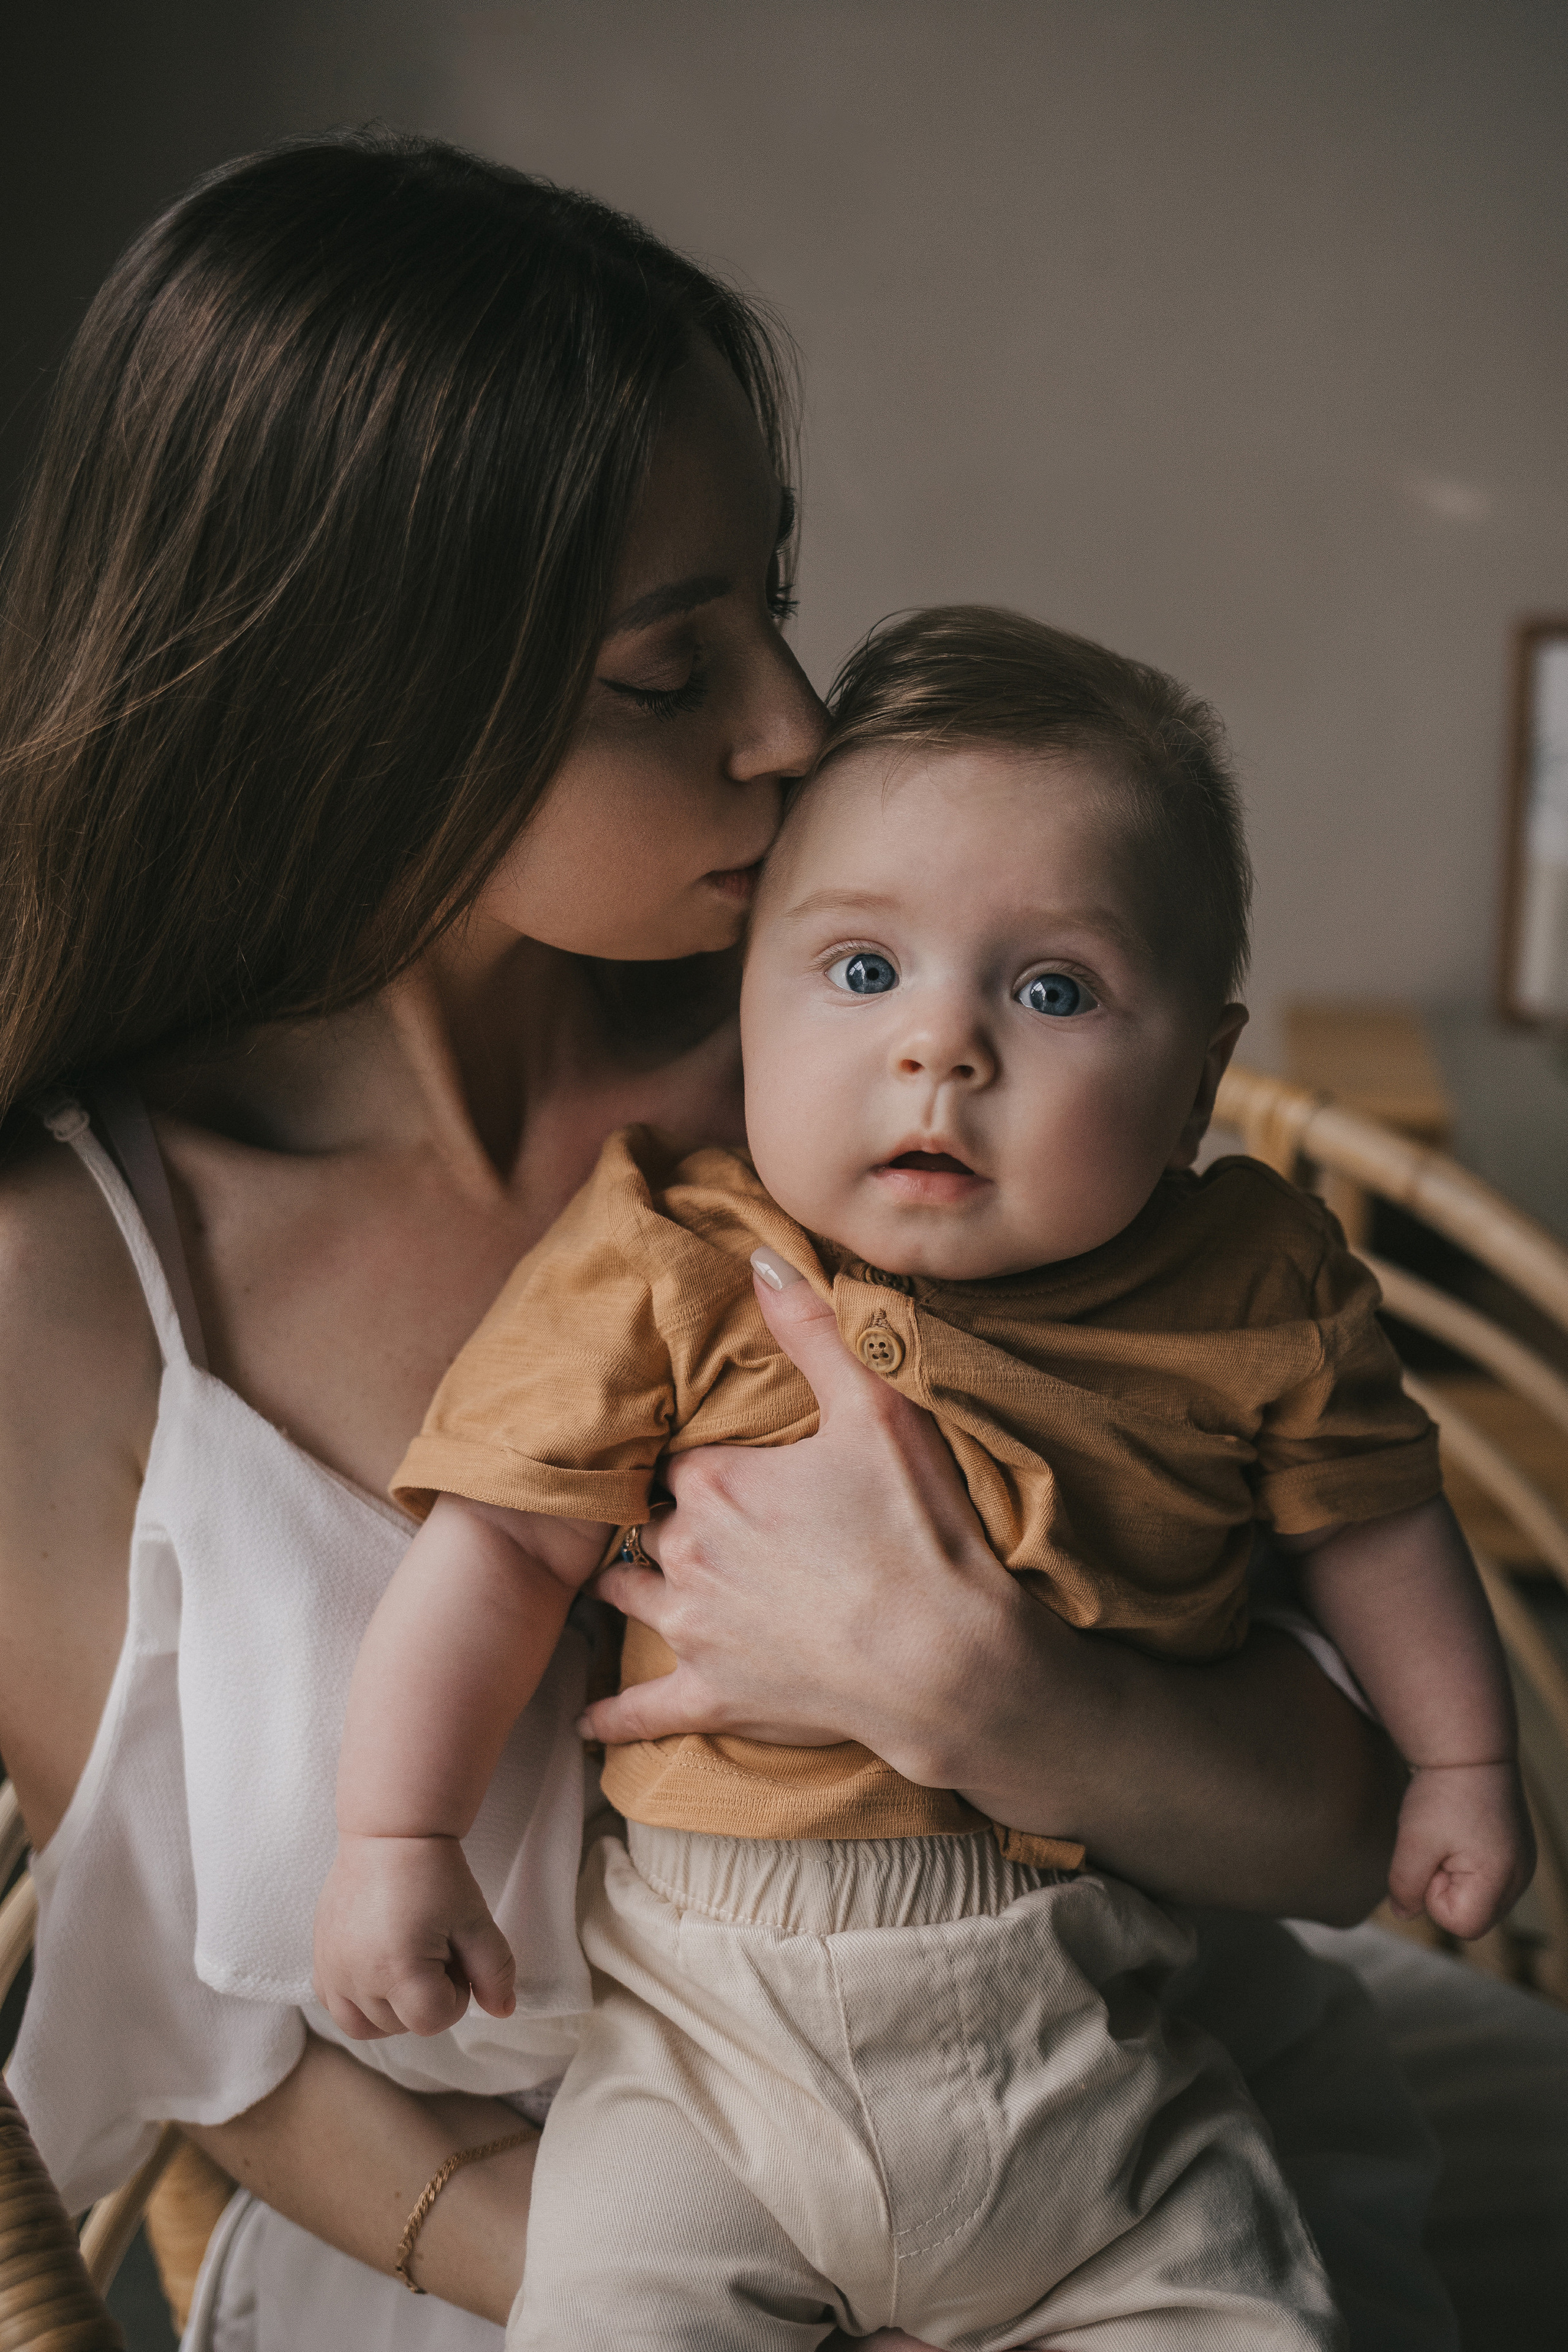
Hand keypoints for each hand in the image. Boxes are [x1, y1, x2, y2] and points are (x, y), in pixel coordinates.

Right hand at [313, 1832, 516, 2039]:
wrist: (390, 1835)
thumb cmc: (435, 1875)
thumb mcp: (477, 1921)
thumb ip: (496, 1971)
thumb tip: (502, 2011)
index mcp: (397, 1970)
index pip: (434, 2021)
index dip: (456, 1992)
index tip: (455, 1954)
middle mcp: (356, 1978)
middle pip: (401, 2026)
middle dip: (426, 1997)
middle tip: (433, 1947)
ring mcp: (332, 1970)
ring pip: (365, 2026)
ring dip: (392, 2007)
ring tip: (407, 1961)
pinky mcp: (320, 1959)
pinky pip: (335, 2005)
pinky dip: (358, 2000)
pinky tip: (377, 1965)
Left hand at [581, 1253, 1021, 1780]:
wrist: (946, 1659)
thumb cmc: (918, 1530)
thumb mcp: (874, 1408)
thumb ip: (812, 1328)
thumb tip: (761, 1256)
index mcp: (717, 1482)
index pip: (680, 1458)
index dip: (701, 1459)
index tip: (721, 1463)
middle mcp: (689, 1551)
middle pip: (653, 1525)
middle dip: (666, 1521)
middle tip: (685, 1521)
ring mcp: (696, 1628)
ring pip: (630, 1597)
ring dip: (626, 1589)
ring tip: (616, 1586)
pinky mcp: (715, 1695)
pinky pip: (644, 1709)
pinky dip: (614, 1716)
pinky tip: (587, 1721)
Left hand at [1387, 1758, 1535, 1938]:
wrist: (1470, 1749)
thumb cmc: (1442, 1794)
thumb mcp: (1414, 1842)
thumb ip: (1405, 1886)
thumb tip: (1403, 1913)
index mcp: (1501, 1879)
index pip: (1461, 1925)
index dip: (1434, 1897)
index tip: (1433, 1857)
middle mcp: (1520, 1878)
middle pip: (1471, 1915)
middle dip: (1444, 1887)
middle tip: (1440, 1844)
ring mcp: (1522, 1865)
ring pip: (1477, 1896)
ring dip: (1454, 1874)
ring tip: (1450, 1836)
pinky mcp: (1516, 1852)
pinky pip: (1484, 1877)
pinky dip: (1466, 1862)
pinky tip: (1461, 1833)